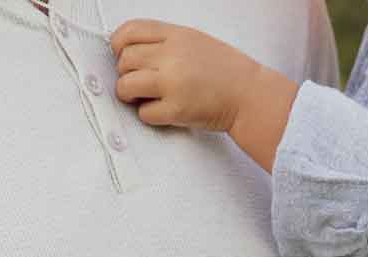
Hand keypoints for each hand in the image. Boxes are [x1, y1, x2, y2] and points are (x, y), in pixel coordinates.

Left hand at [111, 20, 260, 132]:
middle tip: (136, 82)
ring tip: (141, 97)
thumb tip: (133, 52)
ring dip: (128, 94)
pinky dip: (147, 114)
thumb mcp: (195, 41)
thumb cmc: (225, 71)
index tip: (120, 55)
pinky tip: (160, 111)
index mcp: (176, 35)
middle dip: (125, 73)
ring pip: (126, 85)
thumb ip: (165, 42)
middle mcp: (171, 56)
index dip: (118, 44)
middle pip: (125, 60)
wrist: (249, 95)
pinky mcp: (176, 110)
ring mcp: (172, 83)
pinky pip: (144, 113)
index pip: (131, 31)